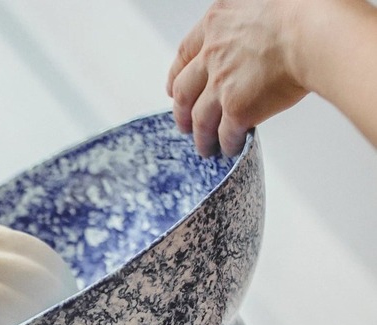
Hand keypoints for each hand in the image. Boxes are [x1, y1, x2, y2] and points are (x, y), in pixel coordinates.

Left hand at [167, 0, 309, 155]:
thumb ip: (241, 25)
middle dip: (181, 113)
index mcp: (216, 23)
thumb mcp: (259, 3)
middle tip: (183, 125)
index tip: (174, 88)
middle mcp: (212, 54)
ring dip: (201, 137)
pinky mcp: (237, 109)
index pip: (185, 53)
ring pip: (200, 120)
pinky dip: (227, 144)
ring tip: (205, 148)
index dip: (177, 75)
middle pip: (184, 92)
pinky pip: (226, 135)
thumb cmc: (302, 11)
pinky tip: (231, 148)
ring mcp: (221, 84)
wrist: (313, 32)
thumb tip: (248, 38)